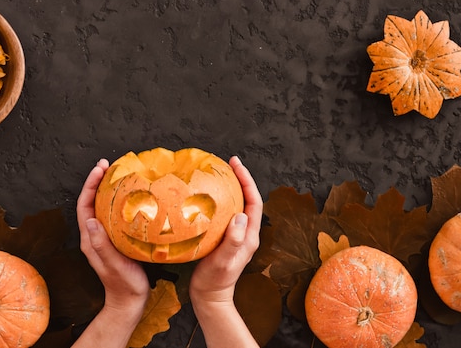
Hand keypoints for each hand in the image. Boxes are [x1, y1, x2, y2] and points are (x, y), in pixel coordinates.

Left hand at [77, 159, 149, 314]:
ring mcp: (103, 238)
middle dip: (97, 181)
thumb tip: (91, 220)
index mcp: (90, 240)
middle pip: (91, 202)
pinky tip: (129, 197)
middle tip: (109, 165)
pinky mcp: (113, 240)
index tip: (101, 169)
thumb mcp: (114, 265)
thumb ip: (102, 245)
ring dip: (106, 189)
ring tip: (118, 175)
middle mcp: (93, 236)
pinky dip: (117, 201)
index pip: (85, 205)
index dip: (90, 185)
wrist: (129, 302)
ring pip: (101, 207)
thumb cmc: (124, 285)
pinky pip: (112, 215)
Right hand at [189, 155, 262, 304]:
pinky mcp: (224, 238)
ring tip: (218, 174)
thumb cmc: (216, 280)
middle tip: (227, 163)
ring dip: (230, 188)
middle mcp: (245, 233)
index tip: (235, 164)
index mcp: (249, 236)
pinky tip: (206, 197)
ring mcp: (235, 236)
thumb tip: (239, 215)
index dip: (246, 181)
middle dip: (239, 179)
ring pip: (236, 205)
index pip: (253, 201)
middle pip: (247, 199)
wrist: (209, 297)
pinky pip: (224, 213)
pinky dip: (219, 201)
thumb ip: (233, 239)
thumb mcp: (224, 260)